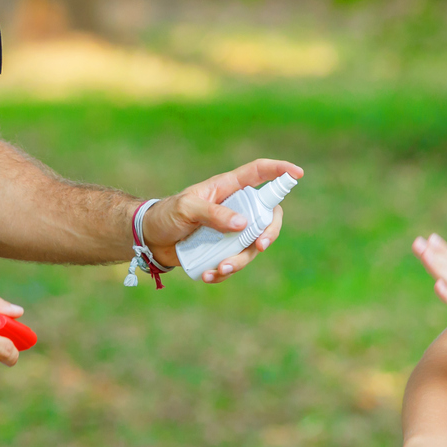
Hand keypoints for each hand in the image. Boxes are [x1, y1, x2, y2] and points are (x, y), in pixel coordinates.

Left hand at [141, 157, 303, 281]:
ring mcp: (231, 230)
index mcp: (228, 188)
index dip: (280, 170)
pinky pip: (236, 262)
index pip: (259, 173)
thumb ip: (213, 213)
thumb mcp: (186, 209)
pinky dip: (225, 272)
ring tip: (220, 270)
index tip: (297, 174)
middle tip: (259, 245)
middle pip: (267, 216)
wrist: (150, 239)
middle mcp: (235, 208)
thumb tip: (243, 224)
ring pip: (252, 246)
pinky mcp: (223, 250)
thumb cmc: (166, 214)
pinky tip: (208, 276)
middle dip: (268, 233)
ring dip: (240, 261)